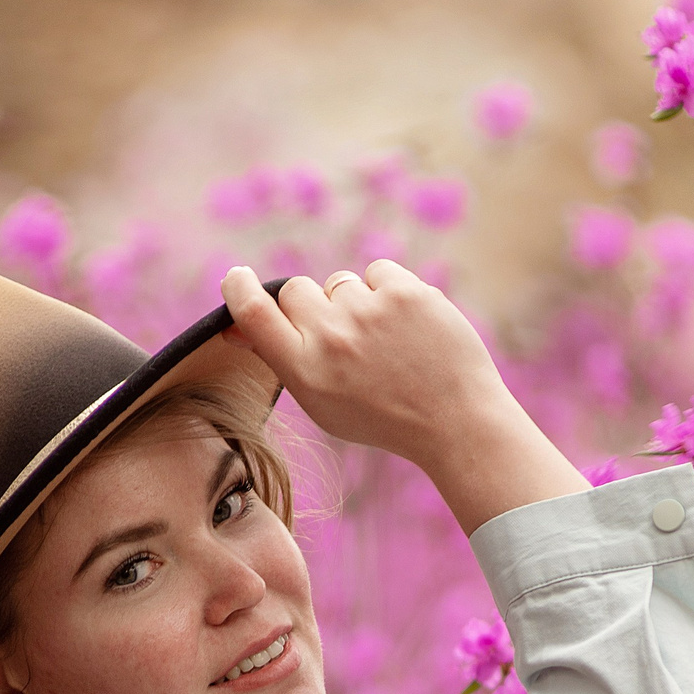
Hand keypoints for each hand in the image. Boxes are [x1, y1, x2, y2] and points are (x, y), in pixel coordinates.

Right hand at [218, 263, 585, 533]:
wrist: (456, 421)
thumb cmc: (384, 417)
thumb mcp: (322, 404)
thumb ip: (283, 361)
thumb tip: (238, 328)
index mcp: (304, 371)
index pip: (252, 312)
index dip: (238, 287)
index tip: (238, 277)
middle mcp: (331, 338)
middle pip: (295, 290)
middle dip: (312, 306)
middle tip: (342, 335)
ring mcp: (369, 311)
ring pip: (341, 283)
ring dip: (354, 302)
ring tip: (384, 341)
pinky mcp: (406, 292)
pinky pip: (377, 272)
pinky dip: (387, 292)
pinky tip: (405, 326)